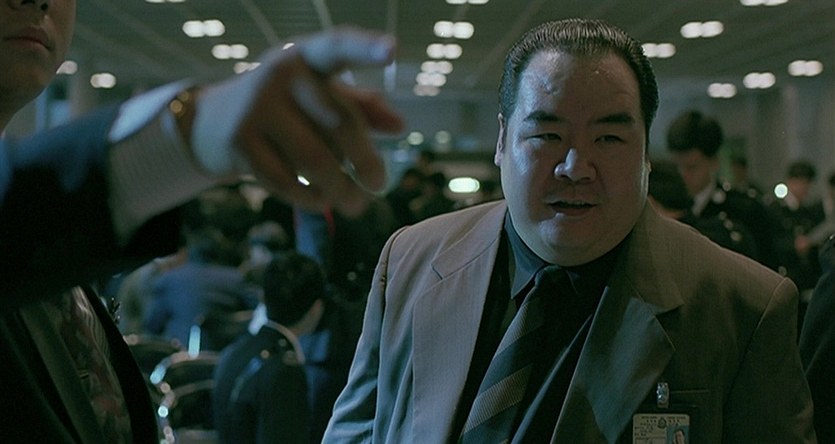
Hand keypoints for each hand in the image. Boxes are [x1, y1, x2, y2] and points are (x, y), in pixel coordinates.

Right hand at [191, 27, 403, 215]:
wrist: (212, 123)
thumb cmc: (285, 108)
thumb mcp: (319, 98)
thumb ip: (360, 107)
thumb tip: (399, 126)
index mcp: (305, 57)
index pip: (336, 47)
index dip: (363, 47)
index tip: (392, 50)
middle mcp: (279, 74)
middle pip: (339, 123)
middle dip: (365, 162)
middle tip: (380, 185)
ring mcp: (255, 107)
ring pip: (315, 160)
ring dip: (342, 189)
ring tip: (357, 205)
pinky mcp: (239, 141)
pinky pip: (287, 181)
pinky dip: (311, 197)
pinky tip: (323, 201)